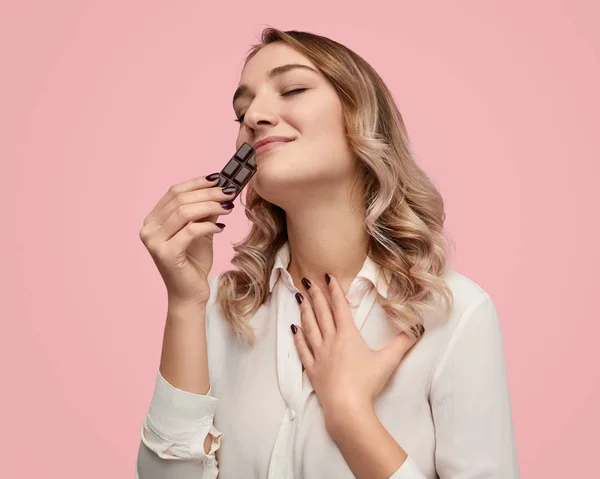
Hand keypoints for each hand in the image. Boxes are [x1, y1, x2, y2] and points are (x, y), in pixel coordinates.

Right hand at [138, 174, 235, 305]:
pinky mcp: (165, 253)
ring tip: (228, 208)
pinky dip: (209, 226)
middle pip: (180, 199)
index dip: (197, 182)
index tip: (218, 178)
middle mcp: (148, 228)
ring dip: (211, 206)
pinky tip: (221, 228)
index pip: (174, 191)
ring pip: (185, 212)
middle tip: (229, 192)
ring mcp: (154, 241)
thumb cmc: (194, 262)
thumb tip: (219, 188)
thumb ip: (204, 211)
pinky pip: (191, 230)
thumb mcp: (200, 230)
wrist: (189, 293)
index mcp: (153, 220)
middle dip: (208, 193)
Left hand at [292, 273, 422, 430]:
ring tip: (298, 297)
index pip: (340, 307)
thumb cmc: (367, 383)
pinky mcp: (312, 370)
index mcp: (348, 335)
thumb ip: (402, 343)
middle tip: (307, 280)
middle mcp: (330, 341)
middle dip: (315, 295)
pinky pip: (302, 350)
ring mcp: (318, 355)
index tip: (327, 276)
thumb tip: (417, 328)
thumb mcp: (388, 361)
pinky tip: (294, 328)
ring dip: (304, 311)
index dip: (334, 290)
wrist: (347, 408)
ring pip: (309, 327)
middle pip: (321, 313)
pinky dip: (298, 338)